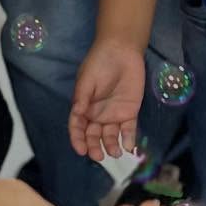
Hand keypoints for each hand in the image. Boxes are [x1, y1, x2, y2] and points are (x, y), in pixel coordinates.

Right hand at [70, 40, 145, 160]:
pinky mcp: (130, 112)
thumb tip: (76, 114)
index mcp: (84, 107)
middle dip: (94, 146)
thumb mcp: (86, 79)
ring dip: (111, 146)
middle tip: (98, 155)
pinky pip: (129, 129)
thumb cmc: (99, 63)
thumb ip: (82, 97)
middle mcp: (97, 114)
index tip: (81, 149)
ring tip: (115, 153)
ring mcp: (114, 114)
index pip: (78, 127)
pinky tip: (129, 146)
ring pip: (111, 136)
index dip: (77, 139)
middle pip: (94, 135)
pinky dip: (129, 139)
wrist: (121, 51)